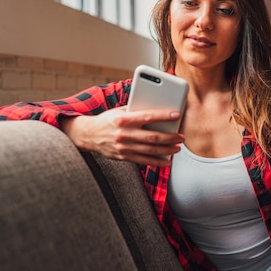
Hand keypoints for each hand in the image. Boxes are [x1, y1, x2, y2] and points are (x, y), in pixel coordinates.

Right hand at [60, 107, 183, 165]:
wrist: (88, 135)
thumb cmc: (108, 120)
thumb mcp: (119, 111)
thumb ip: (136, 110)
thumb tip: (156, 108)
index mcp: (123, 119)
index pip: (148, 116)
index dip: (163, 116)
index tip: (176, 114)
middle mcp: (124, 134)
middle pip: (152, 137)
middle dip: (170, 138)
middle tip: (181, 137)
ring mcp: (124, 147)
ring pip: (150, 150)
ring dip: (166, 150)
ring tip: (177, 148)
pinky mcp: (123, 157)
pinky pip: (143, 161)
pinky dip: (157, 162)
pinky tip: (167, 161)